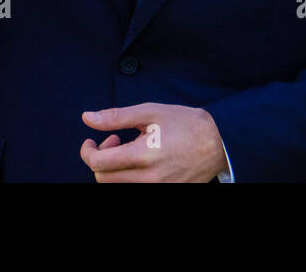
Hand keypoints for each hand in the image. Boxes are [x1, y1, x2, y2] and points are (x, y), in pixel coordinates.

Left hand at [80, 103, 226, 182]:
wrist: (218, 144)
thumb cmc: (186, 124)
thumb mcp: (151, 112)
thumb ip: (116, 117)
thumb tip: (87, 118)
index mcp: (143, 155)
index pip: (98, 163)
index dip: (87, 151)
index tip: (91, 141)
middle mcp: (148, 178)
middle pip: (103, 179)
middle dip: (100, 159)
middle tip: (115, 141)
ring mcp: (156, 189)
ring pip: (116, 186)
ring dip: (114, 169)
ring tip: (129, 150)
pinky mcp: (164, 192)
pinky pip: (134, 189)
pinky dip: (129, 176)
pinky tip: (141, 161)